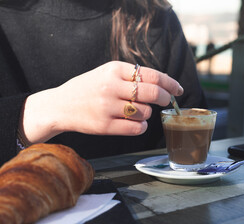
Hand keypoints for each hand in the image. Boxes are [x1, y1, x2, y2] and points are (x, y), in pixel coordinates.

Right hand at [20, 61, 183, 143]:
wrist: (59, 106)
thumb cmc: (89, 88)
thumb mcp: (107, 73)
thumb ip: (132, 76)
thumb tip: (165, 83)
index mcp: (114, 69)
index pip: (151, 75)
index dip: (170, 83)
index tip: (178, 89)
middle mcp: (111, 86)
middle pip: (152, 94)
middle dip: (165, 99)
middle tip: (167, 101)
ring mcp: (107, 106)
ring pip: (145, 113)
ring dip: (147, 114)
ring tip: (136, 112)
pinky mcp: (104, 125)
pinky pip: (136, 128)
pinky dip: (142, 127)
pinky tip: (136, 123)